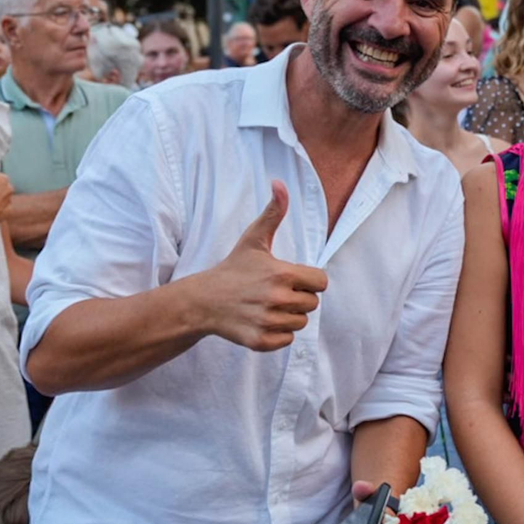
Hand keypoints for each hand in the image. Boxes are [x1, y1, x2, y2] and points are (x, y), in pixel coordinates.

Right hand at [197, 181, 327, 350]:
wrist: (203, 301)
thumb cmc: (233, 268)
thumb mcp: (254, 239)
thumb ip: (273, 212)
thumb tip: (279, 183)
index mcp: (281, 274)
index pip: (321, 282)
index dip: (309, 279)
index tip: (291, 277)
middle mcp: (277, 300)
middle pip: (312, 303)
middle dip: (299, 297)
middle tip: (275, 291)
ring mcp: (268, 322)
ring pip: (300, 323)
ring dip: (288, 315)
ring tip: (267, 305)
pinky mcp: (260, 341)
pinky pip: (287, 340)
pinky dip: (278, 333)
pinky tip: (261, 320)